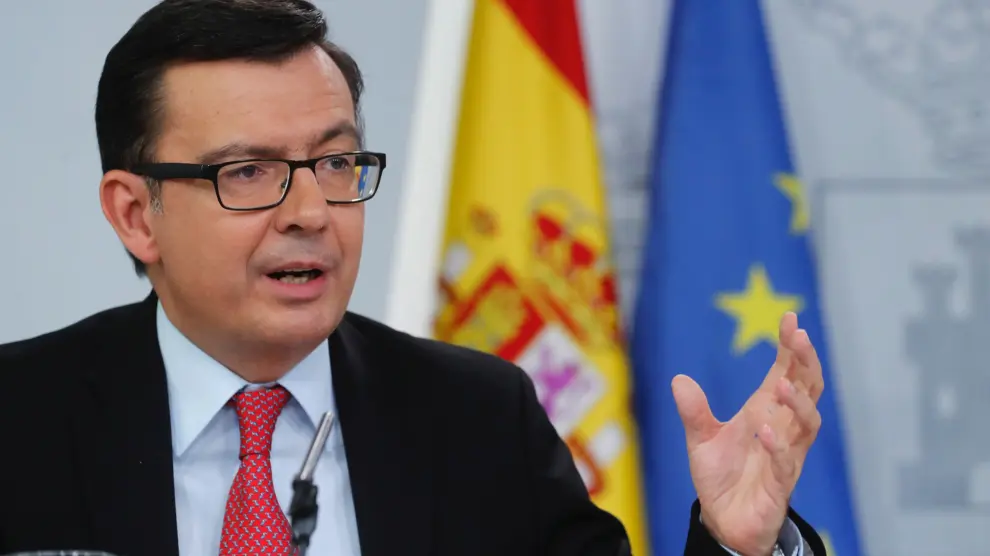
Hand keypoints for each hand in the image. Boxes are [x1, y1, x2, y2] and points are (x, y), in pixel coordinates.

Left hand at [671, 311, 822, 555]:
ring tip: (782, 384)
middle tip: (800, 338)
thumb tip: (678, 379)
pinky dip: (778, 445)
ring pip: (807, 424)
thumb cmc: (722, 476)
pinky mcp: (780, 484)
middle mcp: (783, 428)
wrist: (723, 521)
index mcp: (766, 411)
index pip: (786, 373)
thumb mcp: (701, 439)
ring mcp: (786, 455)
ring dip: (797, 403)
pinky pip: (786, 462)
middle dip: (805, 363)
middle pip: (807, 390)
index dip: (791, 348)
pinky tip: (766, 430)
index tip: (791, 319)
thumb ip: (694, 411)